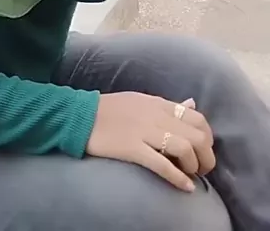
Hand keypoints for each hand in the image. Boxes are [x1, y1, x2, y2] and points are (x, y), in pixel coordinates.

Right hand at [86, 92, 214, 192]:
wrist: (81, 115)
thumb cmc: (112, 109)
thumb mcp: (142, 101)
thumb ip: (167, 105)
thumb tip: (191, 104)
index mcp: (159, 103)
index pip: (198, 117)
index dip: (207, 137)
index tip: (204, 150)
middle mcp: (156, 115)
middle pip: (196, 135)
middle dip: (206, 156)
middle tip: (202, 168)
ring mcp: (144, 131)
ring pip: (184, 148)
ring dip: (194, 166)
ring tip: (192, 176)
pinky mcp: (132, 147)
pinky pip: (162, 164)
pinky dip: (178, 177)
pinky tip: (185, 187)